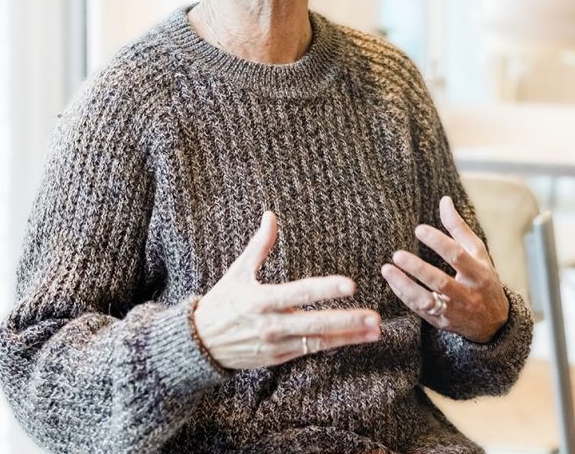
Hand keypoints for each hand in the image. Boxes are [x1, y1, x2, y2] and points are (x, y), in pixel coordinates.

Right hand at [193, 211, 380, 369]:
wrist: (199, 344)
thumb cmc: (221, 302)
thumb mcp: (237, 272)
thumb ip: (258, 245)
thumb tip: (271, 215)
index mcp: (260, 299)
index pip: (300, 293)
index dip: (326, 289)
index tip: (350, 285)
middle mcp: (270, 325)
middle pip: (315, 324)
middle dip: (347, 320)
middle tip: (374, 317)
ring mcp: (275, 345)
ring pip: (317, 342)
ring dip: (348, 337)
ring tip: (375, 331)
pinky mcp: (277, 359)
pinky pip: (310, 352)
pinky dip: (333, 345)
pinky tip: (355, 339)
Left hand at [381, 196, 509, 342]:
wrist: (494, 323)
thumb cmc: (484, 279)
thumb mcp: (478, 253)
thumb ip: (459, 228)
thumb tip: (444, 200)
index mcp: (479, 273)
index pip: (458, 256)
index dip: (438, 242)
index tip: (418, 229)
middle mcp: (468, 294)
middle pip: (441, 282)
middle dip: (418, 268)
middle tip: (397, 254)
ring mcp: (454, 311)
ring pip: (427, 301)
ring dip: (405, 286)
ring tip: (387, 269)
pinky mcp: (442, 323)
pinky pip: (420, 310)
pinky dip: (404, 296)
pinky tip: (393, 281)